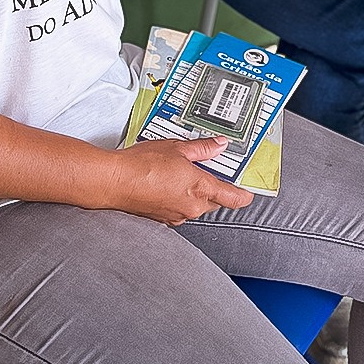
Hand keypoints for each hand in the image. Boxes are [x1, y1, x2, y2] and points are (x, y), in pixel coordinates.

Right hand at [108, 136, 254, 224]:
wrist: (115, 181)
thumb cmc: (142, 165)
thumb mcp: (178, 147)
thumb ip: (203, 148)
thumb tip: (219, 145)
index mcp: (201, 189)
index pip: (234, 198)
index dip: (244, 193)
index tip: (248, 188)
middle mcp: (192, 207)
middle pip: (215, 200)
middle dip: (215, 185)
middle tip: (208, 166)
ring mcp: (177, 215)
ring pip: (197, 204)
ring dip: (195, 190)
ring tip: (181, 169)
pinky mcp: (163, 218)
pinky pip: (180, 207)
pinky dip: (179, 196)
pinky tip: (167, 181)